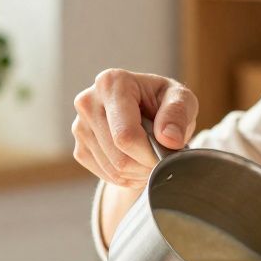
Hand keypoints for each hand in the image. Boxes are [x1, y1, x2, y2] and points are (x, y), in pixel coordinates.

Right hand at [72, 68, 198, 187]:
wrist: (145, 111)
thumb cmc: (164, 102)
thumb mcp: (181, 98)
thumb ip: (178, 113)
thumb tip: (169, 139)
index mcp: (112, 83)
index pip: (126, 135)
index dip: (150, 154)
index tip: (168, 155)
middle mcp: (88, 102)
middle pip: (119, 156)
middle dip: (147, 165)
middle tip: (163, 158)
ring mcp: (79, 126)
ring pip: (113, 169)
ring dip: (139, 173)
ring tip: (151, 157)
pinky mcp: (79, 148)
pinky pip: (105, 175)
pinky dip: (127, 177)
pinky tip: (137, 162)